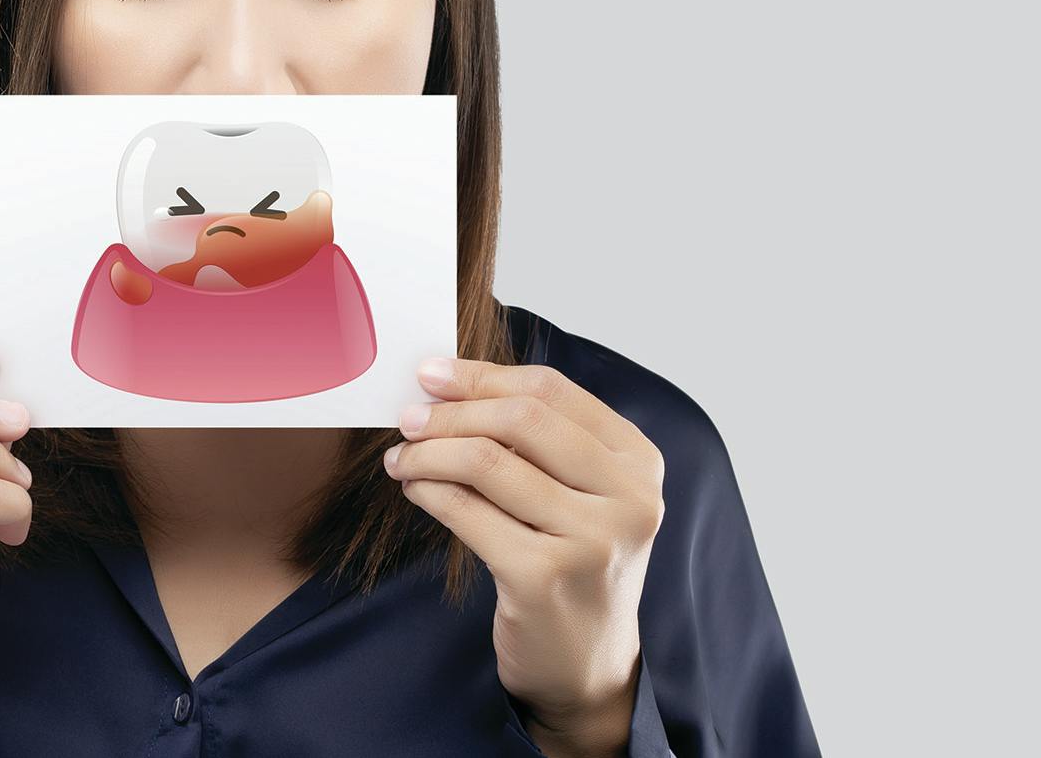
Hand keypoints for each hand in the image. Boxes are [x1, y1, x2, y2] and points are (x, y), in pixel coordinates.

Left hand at [383, 355, 664, 757]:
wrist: (586, 665)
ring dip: (428, 452)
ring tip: (402, 458)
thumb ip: (538, 440)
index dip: (483, 375)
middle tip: (407, 417)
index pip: (551, 391)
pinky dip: (429, 491)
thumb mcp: (581, 495)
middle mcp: (628, 498)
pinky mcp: (544, 578)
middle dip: (451, 411)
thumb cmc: (573, 564)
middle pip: (520, 419)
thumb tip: (448, 384)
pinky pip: (466, 512)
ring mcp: (591, 540)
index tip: (431, 374)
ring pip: (486, 462)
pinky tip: (414, 489)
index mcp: (638, 461)